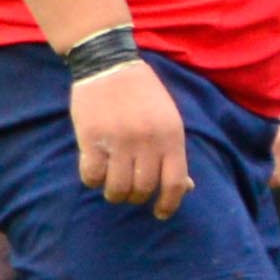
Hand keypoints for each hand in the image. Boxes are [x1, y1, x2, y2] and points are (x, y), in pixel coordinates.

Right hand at [71, 54, 188, 216]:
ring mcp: (119, 141)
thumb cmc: (144, 96)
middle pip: (143, 189)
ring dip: (114, 192)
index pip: (176, 181)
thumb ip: (175, 153)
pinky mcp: (91, 139)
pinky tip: (95, 169)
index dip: (170, 203)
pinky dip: (93, 180)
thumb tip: (188, 187)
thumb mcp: (170, 120)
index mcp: (172, 135)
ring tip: (113, 182)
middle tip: (130, 189)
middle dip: (136, 196)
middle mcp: (148, 140)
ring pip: (117, 189)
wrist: (110, 66)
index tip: (161, 213)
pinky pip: (91, 177)